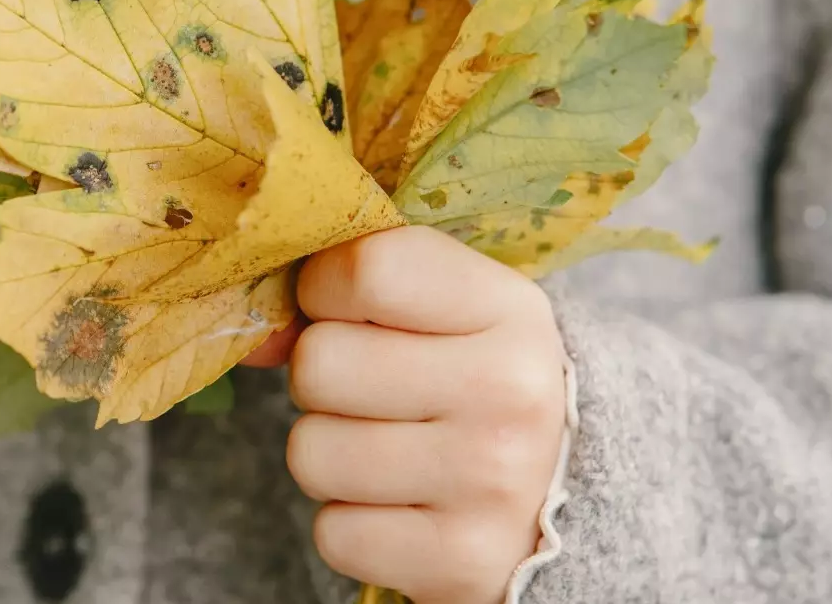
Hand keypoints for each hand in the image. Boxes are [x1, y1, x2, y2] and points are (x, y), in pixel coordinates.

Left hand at [243, 226, 568, 603]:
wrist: (574, 499)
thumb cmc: (482, 383)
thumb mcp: (450, 313)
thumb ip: (349, 295)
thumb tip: (257, 339)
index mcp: (510, 309)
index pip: (367, 269)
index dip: (328, 289)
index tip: (351, 311)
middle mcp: (509, 392)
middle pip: (319, 365)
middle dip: (324, 382)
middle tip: (375, 395)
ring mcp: (489, 483)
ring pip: (310, 453)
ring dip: (331, 455)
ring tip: (390, 452)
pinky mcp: (461, 562)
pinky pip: (332, 534)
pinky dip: (352, 524)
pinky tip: (404, 507)